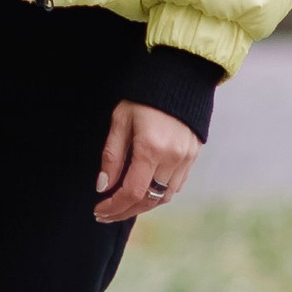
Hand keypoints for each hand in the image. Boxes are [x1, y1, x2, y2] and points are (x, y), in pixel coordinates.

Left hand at [94, 99, 197, 225]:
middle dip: (125, 211)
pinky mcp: (193, 157)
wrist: (179, 77)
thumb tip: (103, 187)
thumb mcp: (120, 120)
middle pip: (148, 200)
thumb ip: (112, 156)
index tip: (98, 210)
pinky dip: (158, 195)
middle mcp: (172, 158)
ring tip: (122, 205)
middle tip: (106, 214)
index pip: (132, 192)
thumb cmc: (143, 96)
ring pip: (163, 197)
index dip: (114, 206)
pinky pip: (175, 186)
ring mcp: (186, 159)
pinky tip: (143, 192)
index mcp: (151, 148)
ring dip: (142, 205)